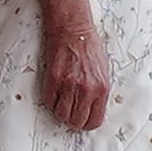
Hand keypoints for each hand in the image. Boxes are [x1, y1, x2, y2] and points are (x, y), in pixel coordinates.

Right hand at [26, 0, 118, 135]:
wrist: (73, 27)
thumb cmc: (89, 45)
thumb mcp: (103, 69)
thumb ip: (98, 90)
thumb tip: (92, 108)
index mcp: (102, 88)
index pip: (95, 121)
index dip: (86, 123)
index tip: (81, 119)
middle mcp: (87, 89)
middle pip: (76, 121)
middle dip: (72, 120)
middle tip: (69, 111)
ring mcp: (69, 84)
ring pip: (61, 114)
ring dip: (59, 110)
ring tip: (61, 100)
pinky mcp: (54, 78)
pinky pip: (48, 101)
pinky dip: (49, 100)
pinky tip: (53, 91)